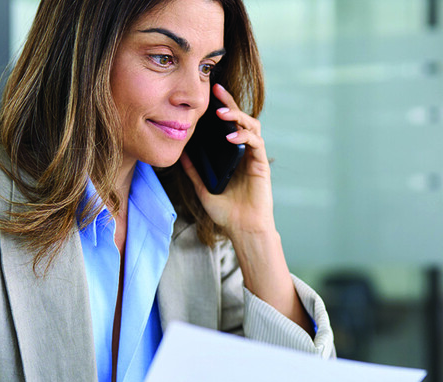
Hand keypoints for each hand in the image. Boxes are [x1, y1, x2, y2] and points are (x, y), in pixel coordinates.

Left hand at [180, 83, 274, 236]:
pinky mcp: (261, 164)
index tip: (209, 93)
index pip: (229, 125)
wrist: (243, 229)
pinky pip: (256, 142)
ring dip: (237, 116)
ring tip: (221, 114)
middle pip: (242, 119)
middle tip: (217, 91)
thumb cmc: (227, 212)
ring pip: (252, 126)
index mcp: (232, 155)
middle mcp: (245, 152)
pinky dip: (244, 136)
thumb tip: (181, 154)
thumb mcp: (203, 188)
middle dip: (230, 103)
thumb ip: (194, 171)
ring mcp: (254, 157)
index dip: (221, 108)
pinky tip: (230, 137)